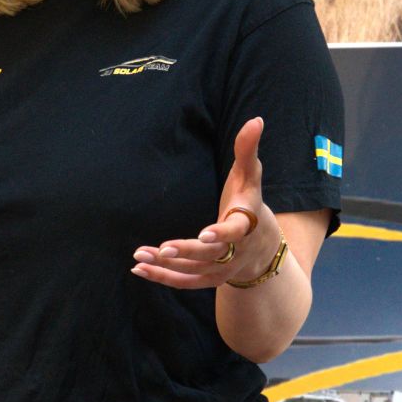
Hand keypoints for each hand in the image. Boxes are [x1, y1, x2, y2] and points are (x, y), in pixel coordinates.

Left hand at [133, 116, 279, 288]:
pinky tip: (139, 269)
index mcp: (246, 223)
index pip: (235, 231)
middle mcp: (235, 251)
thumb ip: (248, 150)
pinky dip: (162, 278)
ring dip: (166, 266)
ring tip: (139, 256)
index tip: (204, 234)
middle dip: (186, 252)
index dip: (221, 233)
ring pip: (194, 273)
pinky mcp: (209, 279)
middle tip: (161, 248)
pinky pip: (185, 282)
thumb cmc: (249, 202)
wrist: (262, 246)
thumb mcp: (250, 176)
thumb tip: (256, 119)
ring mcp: (223, 269)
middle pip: (211, 256)